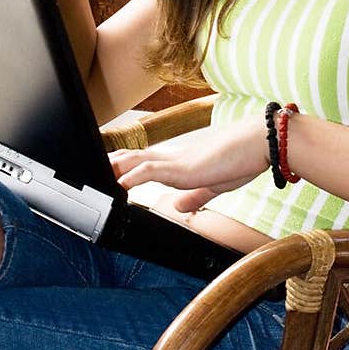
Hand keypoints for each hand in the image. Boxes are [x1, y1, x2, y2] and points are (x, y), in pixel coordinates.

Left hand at [108, 117, 267, 214]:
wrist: (261, 142)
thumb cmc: (243, 159)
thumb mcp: (215, 185)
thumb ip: (196, 196)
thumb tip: (179, 207)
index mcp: (180, 163)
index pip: (143, 162)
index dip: (123, 167)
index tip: (106, 174)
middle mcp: (173, 158)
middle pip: (132, 158)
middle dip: (110, 165)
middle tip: (87, 172)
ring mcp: (176, 160)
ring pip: (135, 160)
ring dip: (114, 169)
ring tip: (94, 177)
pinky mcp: (183, 167)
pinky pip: (152, 169)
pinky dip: (133, 176)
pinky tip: (120, 183)